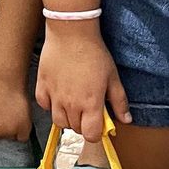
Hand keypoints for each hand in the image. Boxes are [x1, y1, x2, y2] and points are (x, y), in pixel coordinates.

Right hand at [36, 19, 128, 141]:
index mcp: (90, 104)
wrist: (71, 33)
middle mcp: (71, 104)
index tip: (97, 123)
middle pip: (75, 129)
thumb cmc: (94, 54)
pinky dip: (51, 105)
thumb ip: (119, 102)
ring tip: (73, 103)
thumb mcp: (112, 77)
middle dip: (83, 123)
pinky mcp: (42, 86)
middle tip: (87, 108)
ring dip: (67, 117)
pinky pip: (44, 106)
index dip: (95, 132)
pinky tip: (59, 94)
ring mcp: (54, 96)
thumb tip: (126, 120)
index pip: (91, 135)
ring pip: (59, 121)